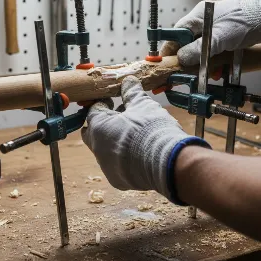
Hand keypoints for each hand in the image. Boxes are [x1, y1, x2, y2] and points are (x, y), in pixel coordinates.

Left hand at [81, 76, 210, 200]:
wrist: (168, 162)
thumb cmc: (151, 128)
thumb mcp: (142, 105)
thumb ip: (132, 92)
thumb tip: (128, 80)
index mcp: (99, 127)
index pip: (93, 111)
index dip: (104, 104)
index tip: (113, 101)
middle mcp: (97, 149)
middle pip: (92, 132)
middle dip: (103, 123)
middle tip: (119, 116)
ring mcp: (107, 167)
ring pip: (104, 150)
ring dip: (113, 140)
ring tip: (133, 133)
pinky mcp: (119, 180)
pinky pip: (116, 165)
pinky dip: (123, 157)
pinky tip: (139, 151)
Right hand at [160, 0, 260, 64]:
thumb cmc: (244, 24)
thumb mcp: (217, 39)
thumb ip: (197, 50)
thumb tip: (180, 59)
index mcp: (199, 16)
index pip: (177, 32)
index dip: (170, 47)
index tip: (165, 60)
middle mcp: (205, 20)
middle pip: (188, 41)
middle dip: (187, 57)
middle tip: (183, 71)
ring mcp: (215, 27)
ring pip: (200, 47)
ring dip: (201, 61)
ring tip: (203, 73)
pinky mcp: (225, 35)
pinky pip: (212, 49)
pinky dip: (213, 60)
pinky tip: (216, 70)